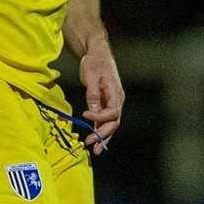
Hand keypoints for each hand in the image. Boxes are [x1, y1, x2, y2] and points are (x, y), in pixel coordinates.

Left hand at [78, 37, 123, 154]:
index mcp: (116, 94)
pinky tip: (95, 139)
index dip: (99, 117)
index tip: (85, 115)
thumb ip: (93, 95)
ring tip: (94, 150)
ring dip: (102, 137)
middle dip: (103, 135)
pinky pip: (105, 120)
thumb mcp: (91, 77)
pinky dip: (100, 130)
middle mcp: (117, 100)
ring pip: (110, 124)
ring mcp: (112, 103)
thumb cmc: (95, 62)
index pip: (112, 113)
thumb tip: (92, 111)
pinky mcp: (106, 103)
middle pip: (113, 123)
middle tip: (90, 144)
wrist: (97, 52)